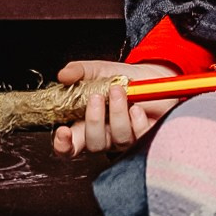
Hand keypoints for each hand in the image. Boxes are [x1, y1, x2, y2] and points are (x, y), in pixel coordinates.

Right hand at [51, 60, 179, 157]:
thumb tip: (63, 75)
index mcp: (87, 124)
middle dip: (93, 121)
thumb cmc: (121, 78)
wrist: (152, 76)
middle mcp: (106, 135)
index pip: (70, 145)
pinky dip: (138, 122)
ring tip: (119, 91)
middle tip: (97, 97)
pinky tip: (137, 108)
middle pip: (94, 144)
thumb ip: (78, 72)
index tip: (63, 132)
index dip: (63, 144)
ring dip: (117, 114)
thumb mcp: (97, 70)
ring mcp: (126, 138)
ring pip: (119, 139)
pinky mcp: (146, 136)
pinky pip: (141, 137)